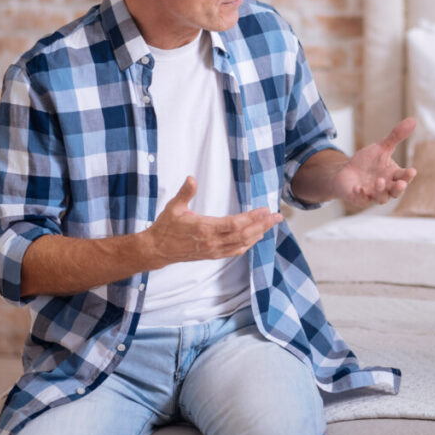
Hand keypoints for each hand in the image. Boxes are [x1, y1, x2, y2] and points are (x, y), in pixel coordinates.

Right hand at [144, 176, 282, 266]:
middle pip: (244, 235)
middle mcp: (212, 241)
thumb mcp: (174, 206)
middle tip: (278, 216)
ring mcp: (214, 250)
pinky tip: (255, 238)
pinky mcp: (212, 255)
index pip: (235, 224)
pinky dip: (248, 245)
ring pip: (242, 244)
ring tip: (271, 224)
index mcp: (205, 228)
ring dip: (259, 234)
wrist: (157, 250)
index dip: (252, 218)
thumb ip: (185, 192)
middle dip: (263, 225)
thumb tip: (192, 178)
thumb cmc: (166, 226)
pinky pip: (235, 252)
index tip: (265, 210)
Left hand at [331, 117, 416, 206]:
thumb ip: (396, 136)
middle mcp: (386, 188)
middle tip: (401, 184)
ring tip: (378, 181)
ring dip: (380, 191)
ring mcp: (373, 195)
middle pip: (396, 191)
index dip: (408, 175)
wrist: (346, 172)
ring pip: (381, 198)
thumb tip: (412, 120)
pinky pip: (362, 200)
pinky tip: (358, 188)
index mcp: (393, 176)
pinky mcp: (360, 199)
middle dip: (399, 188)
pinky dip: (360, 195)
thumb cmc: (367, 161)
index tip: (412, 171)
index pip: (404, 177)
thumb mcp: (381, 147)